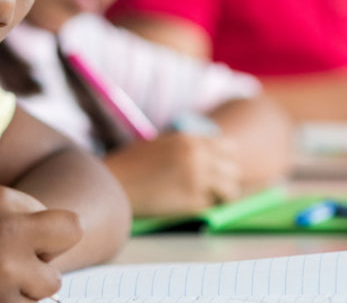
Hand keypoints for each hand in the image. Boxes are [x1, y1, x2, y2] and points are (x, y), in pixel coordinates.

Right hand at [0, 184, 80, 301]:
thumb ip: (7, 217)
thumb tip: (64, 232)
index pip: (50, 214)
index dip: (33, 234)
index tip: (8, 245)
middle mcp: (8, 224)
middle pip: (70, 232)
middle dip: (52, 251)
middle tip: (25, 265)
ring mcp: (8, 262)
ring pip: (50, 281)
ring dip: (27, 288)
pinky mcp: (2, 298)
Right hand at [103, 133, 244, 216]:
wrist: (113, 182)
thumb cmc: (132, 165)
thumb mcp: (162, 144)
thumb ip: (187, 147)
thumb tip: (211, 158)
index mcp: (191, 139)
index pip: (228, 148)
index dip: (223, 161)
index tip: (216, 170)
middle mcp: (199, 156)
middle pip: (233, 170)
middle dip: (225, 180)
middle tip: (212, 189)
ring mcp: (198, 179)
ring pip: (230, 190)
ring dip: (220, 197)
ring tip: (203, 199)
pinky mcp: (192, 201)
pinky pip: (211, 206)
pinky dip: (203, 208)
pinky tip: (184, 205)